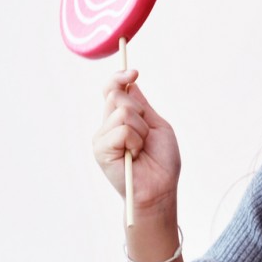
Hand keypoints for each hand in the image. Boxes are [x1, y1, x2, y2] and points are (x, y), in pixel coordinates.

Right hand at [92, 70, 180, 212]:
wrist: (160, 188)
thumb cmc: (161, 161)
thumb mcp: (156, 126)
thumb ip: (142, 106)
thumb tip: (130, 83)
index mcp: (120, 119)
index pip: (111, 90)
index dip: (119, 77)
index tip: (134, 72)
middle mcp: (107, 126)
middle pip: (116, 96)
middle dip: (139, 112)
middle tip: (145, 135)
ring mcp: (102, 137)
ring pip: (122, 113)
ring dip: (141, 130)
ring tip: (141, 148)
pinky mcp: (100, 150)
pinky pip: (122, 130)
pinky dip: (135, 141)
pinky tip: (135, 155)